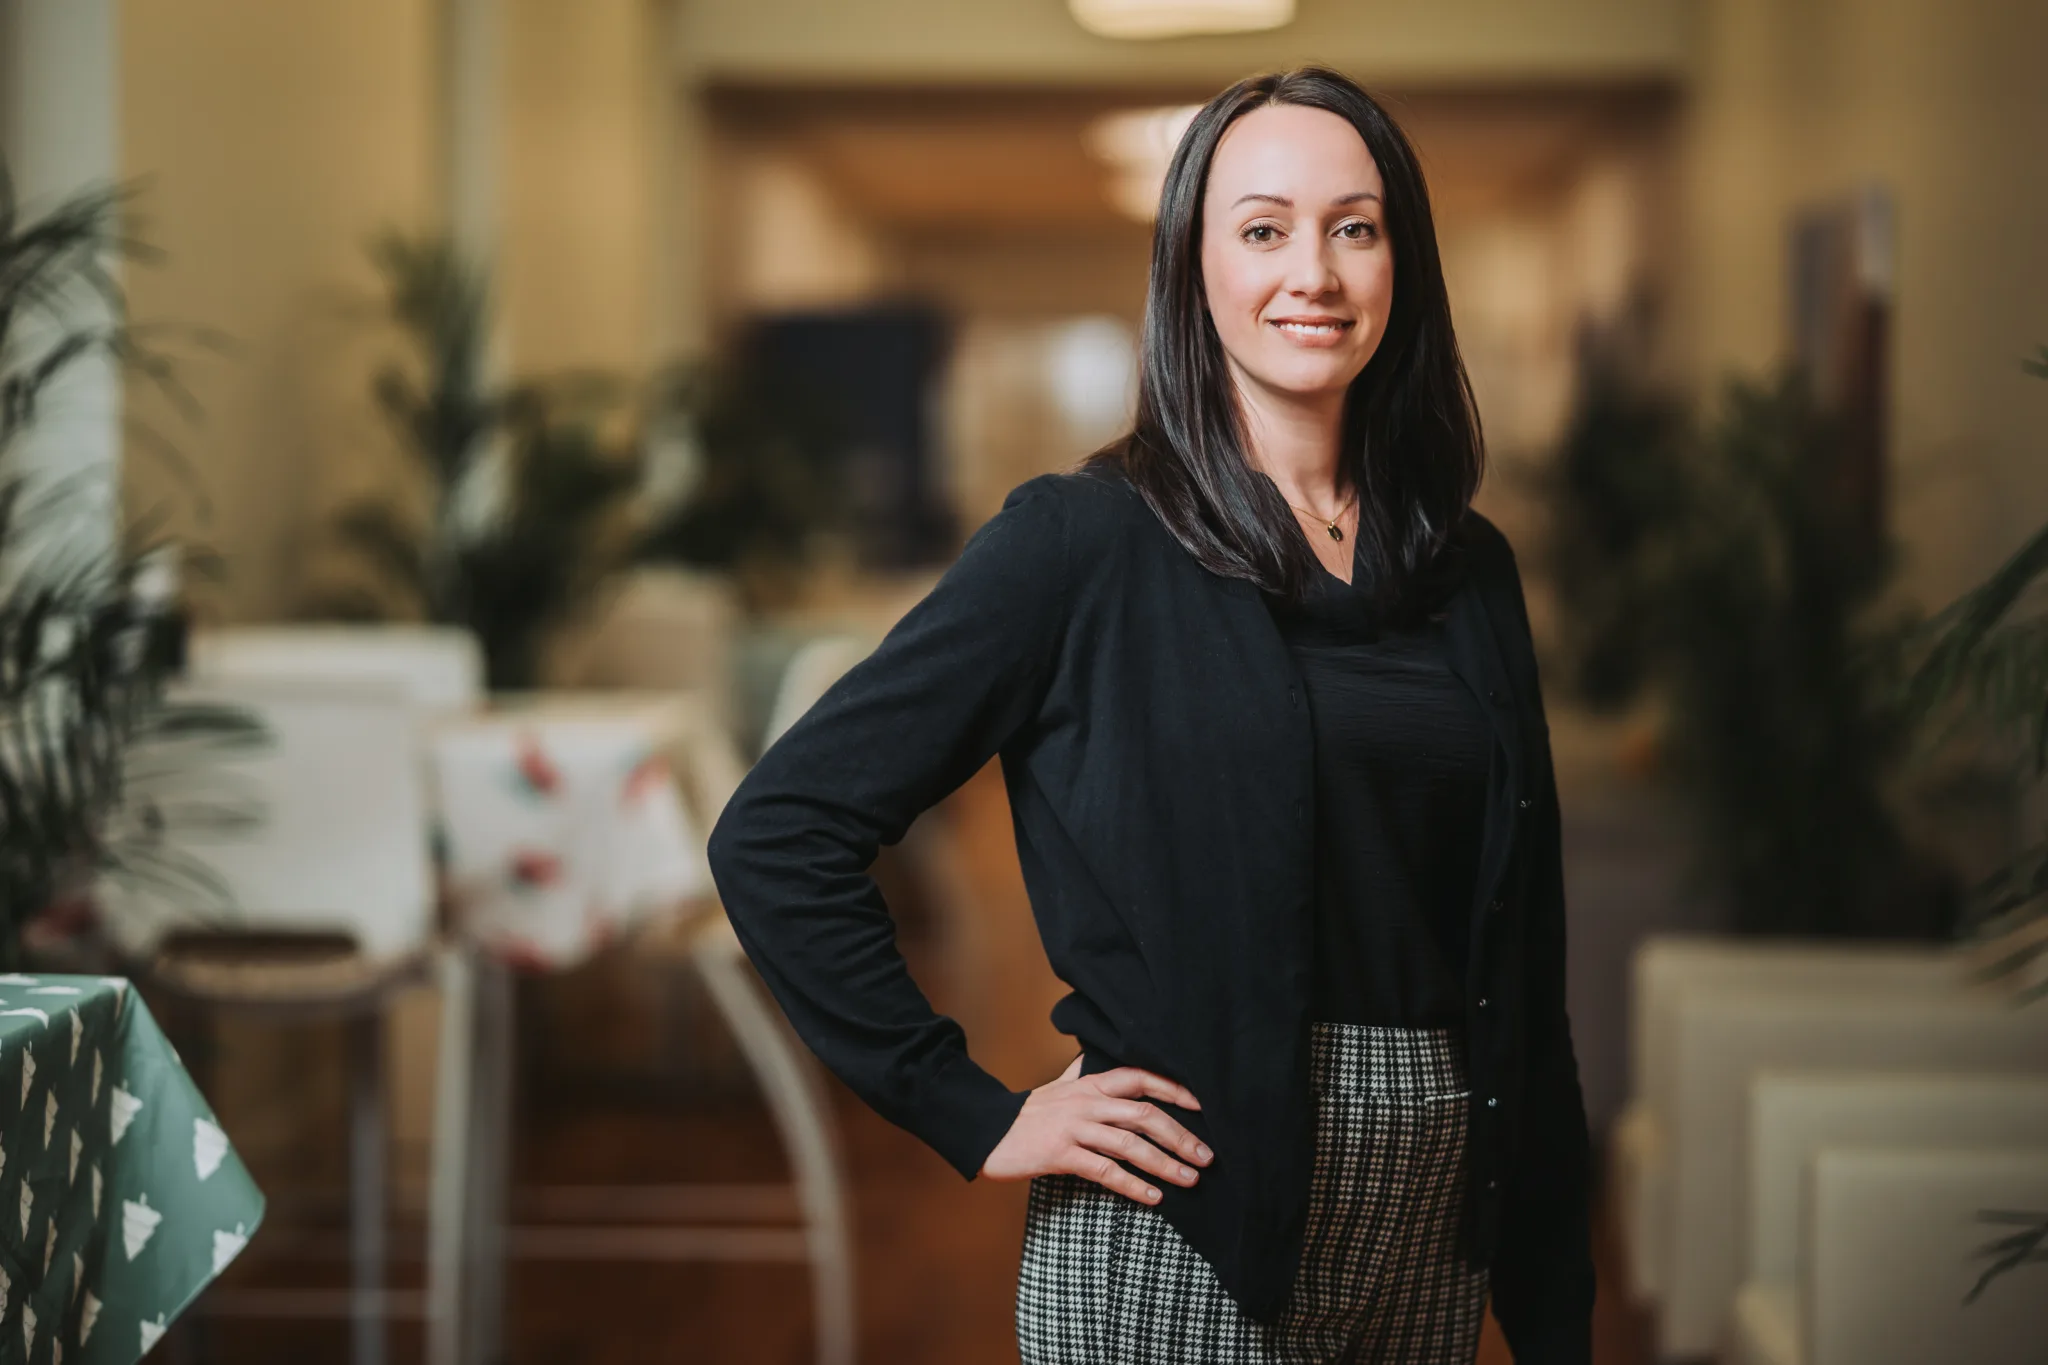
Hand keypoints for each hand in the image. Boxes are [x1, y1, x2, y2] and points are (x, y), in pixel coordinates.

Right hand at [980, 1054, 1211, 1204]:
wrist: (988, 1131)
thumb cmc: (1028, 1112)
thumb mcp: (1057, 1086)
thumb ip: (1079, 1072)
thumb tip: (1092, 1056)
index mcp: (1090, 1083)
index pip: (1141, 1078)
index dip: (1174, 1090)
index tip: (1203, 1106)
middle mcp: (1086, 1101)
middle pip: (1144, 1114)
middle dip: (1181, 1135)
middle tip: (1207, 1156)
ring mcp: (1074, 1127)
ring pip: (1129, 1144)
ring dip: (1164, 1163)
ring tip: (1189, 1179)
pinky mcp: (1060, 1154)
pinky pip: (1105, 1170)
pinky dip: (1133, 1185)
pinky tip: (1153, 1197)